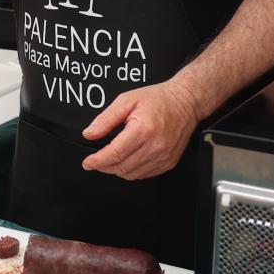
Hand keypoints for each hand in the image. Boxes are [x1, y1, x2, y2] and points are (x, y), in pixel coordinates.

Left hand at [80, 80, 203, 179]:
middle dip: (104, 167)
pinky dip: (131, 171)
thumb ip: (106, 119)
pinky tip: (125, 161)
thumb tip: (89, 134)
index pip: (115, 153)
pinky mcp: (169, 162)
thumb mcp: (126, 100)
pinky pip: (145, 174)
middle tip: (94, 161)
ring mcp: (164, 157)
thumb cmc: (158, 99)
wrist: (186, 102)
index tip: (87, 162)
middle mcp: (156, 146)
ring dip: (116, 170)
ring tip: (108, 161)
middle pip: (122, 167)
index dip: (98, 161)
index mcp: (143, 130)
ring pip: (132, 174)